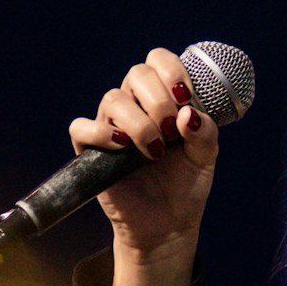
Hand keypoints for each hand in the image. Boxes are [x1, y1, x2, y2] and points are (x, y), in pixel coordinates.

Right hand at [67, 48, 218, 285]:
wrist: (167, 224)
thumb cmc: (185, 185)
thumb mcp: (205, 157)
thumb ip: (205, 132)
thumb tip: (189, 114)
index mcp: (162, 98)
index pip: (158, 61)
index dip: (171, 70)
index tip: (185, 97)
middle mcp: (134, 106)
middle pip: (136, 74)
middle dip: (159, 100)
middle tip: (172, 131)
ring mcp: (111, 126)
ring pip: (113, 99)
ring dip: (138, 122)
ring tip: (155, 150)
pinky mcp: (91, 150)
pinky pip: (81, 127)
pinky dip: (100, 133)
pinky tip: (122, 148)